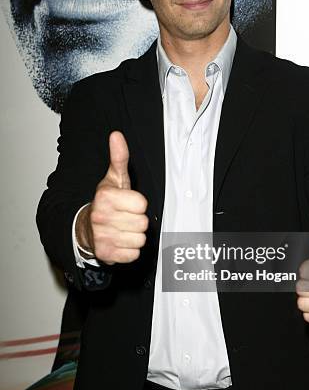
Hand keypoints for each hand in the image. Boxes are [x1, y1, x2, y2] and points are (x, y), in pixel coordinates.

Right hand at [75, 131, 148, 264]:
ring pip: (140, 240)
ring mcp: (102, 237)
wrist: (86, 228)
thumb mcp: (113, 179)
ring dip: (134, 236)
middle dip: (137, 221)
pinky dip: (129, 250)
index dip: (138, 204)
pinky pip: (133, 254)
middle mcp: (101, 217)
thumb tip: (116, 135)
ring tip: (122, 229)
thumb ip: (119, 158)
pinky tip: (120, 241)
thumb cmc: (106, 202)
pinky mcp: (105, 254)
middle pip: (142, 223)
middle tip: (125, 217)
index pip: (142, 204)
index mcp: (105, 197)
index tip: (128, 203)